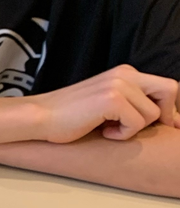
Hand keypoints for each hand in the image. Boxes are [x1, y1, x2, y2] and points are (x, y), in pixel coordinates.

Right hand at [34, 65, 179, 142]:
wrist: (40, 117)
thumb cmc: (68, 116)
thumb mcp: (105, 103)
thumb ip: (132, 103)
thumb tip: (169, 119)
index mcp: (124, 73)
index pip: (166, 85)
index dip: (170, 107)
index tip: (165, 126)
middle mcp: (125, 74)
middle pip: (170, 90)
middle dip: (166, 114)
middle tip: (142, 129)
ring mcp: (119, 85)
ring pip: (153, 113)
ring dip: (134, 128)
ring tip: (109, 129)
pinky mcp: (112, 99)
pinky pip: (136, 123)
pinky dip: (122, 134)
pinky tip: (102, 131)